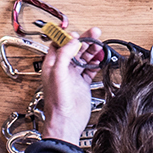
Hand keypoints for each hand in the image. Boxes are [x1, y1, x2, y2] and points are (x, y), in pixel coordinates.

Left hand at [41, 27, 103, 143]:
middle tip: (94, 33)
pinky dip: (96, 63)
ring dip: (92, 50)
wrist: (67, 121)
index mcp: (52, 66)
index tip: (77, 31)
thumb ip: (64, 55)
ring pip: (84, 58)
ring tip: (100, 44)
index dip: (67, 37)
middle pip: (74, 49)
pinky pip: (90, 69)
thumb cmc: (57, 102)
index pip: (59, 45)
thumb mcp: (58, 74)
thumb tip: (73, 41)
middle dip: (84, 40)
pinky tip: (101, 58)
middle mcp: (63, 70)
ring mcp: (73, 77)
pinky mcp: (82, 84)